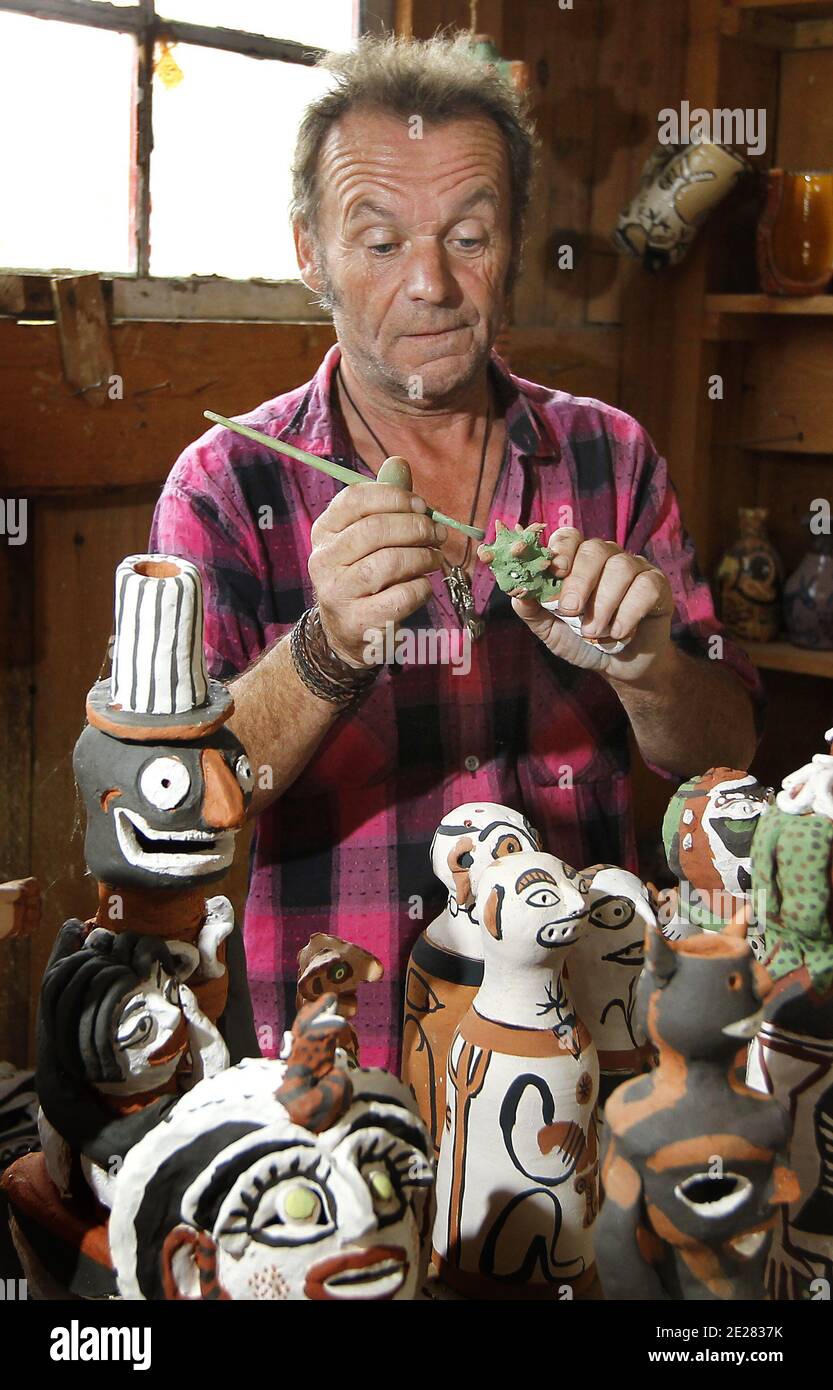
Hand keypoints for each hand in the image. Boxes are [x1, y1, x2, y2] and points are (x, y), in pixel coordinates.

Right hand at [308, 469, 445, 667]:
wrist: (347, 633)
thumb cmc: (365, 575)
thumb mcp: (368, 538)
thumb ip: (385, 503)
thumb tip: (398, 463)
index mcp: (324, 531)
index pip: (355, 499)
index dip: (394, 497)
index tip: (422, 505)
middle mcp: (324, 559)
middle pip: (375, 529)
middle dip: (416, 527)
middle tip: (437, 533)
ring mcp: (337, 592)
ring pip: (388, 562)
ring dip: (423, 556)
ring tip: (435, 558)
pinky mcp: (358, 621)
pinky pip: (400, 596)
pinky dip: (421, 587)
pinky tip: (423, 585)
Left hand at [511, 527, 674, 683]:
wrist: (619, 667)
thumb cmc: (581, 641)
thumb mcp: (549, 628)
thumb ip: (531, 608)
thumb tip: (515, 590)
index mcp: (577, 561)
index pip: (568, 537)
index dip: (561, 549)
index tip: (556, 571)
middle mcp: (607, 558)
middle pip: (594, 549)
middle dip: (580, 581)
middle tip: (571, 611)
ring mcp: (634, 568)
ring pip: (621, 567)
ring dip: (604, 604)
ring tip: (594, 633)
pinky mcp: (657, 585)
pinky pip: (645, 587)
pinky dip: (629, 613)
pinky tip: (618, 633)